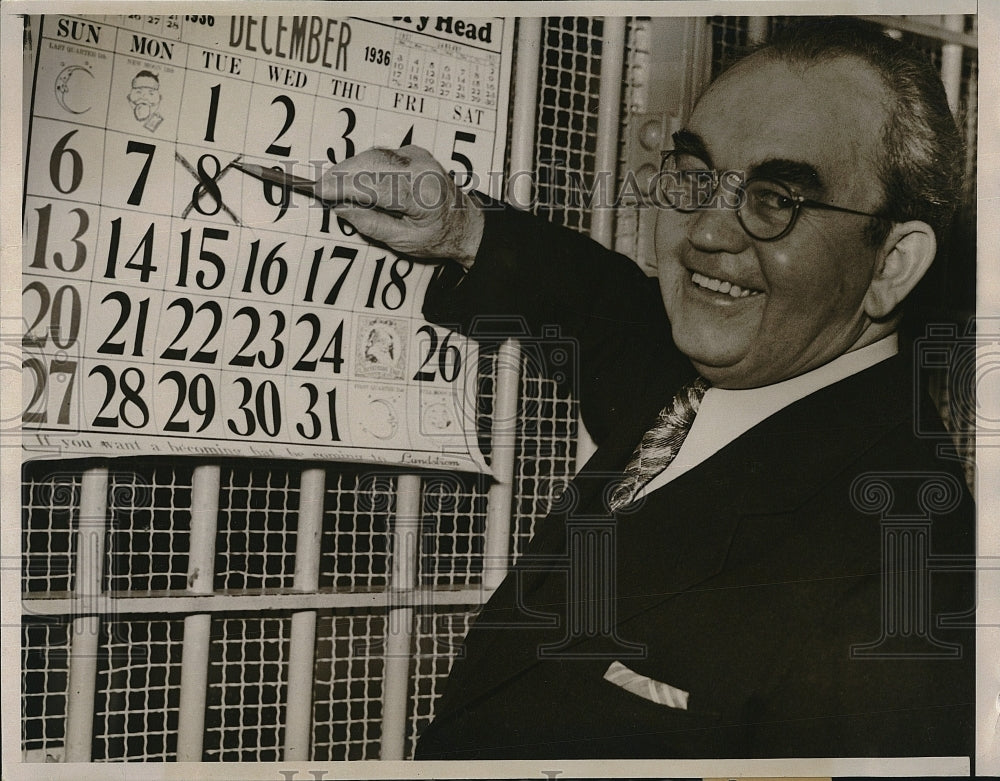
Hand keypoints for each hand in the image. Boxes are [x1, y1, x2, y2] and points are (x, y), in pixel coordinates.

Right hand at [317, 145, 484, 268]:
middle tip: (321, 186)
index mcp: (421, 194)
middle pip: (372, 163)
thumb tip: (340, 208)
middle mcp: (422, 169)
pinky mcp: (414, 152)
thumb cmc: (437, 237)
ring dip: (350, 167)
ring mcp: (419, 157)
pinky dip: (364, 164)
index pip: (374, 185)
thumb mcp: (404, 241)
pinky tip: (352, 177)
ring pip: (374, 155)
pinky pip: (382, 154)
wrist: (465, 224)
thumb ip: (371, 224)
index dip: (344, 186)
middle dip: (342, 173)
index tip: (321, 191)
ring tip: (331, 183)